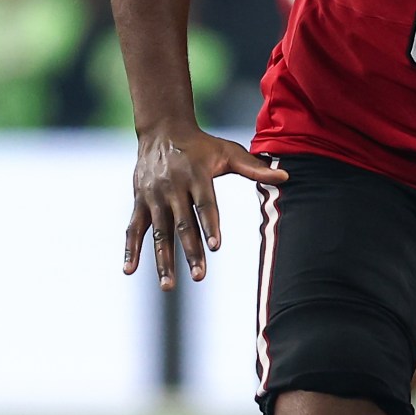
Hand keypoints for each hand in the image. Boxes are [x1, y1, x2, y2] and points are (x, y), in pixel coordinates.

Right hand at [123, 125, 286, 288]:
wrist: (162, 129)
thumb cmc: (201, 145)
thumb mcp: (228, 152)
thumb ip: (254, 168)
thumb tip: (285, 176)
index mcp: (196, 175)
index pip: (205, 204)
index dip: (211, 225)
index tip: (217, 247)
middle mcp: (173, 187)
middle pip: (183, 224)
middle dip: (191, 251)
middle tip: (200, 276)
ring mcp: (154, 196)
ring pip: (158, 232)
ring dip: (162, 259)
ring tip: (168, 286)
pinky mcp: (140, 201)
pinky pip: (133, 228)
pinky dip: (130, 249)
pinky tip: (130, 270)